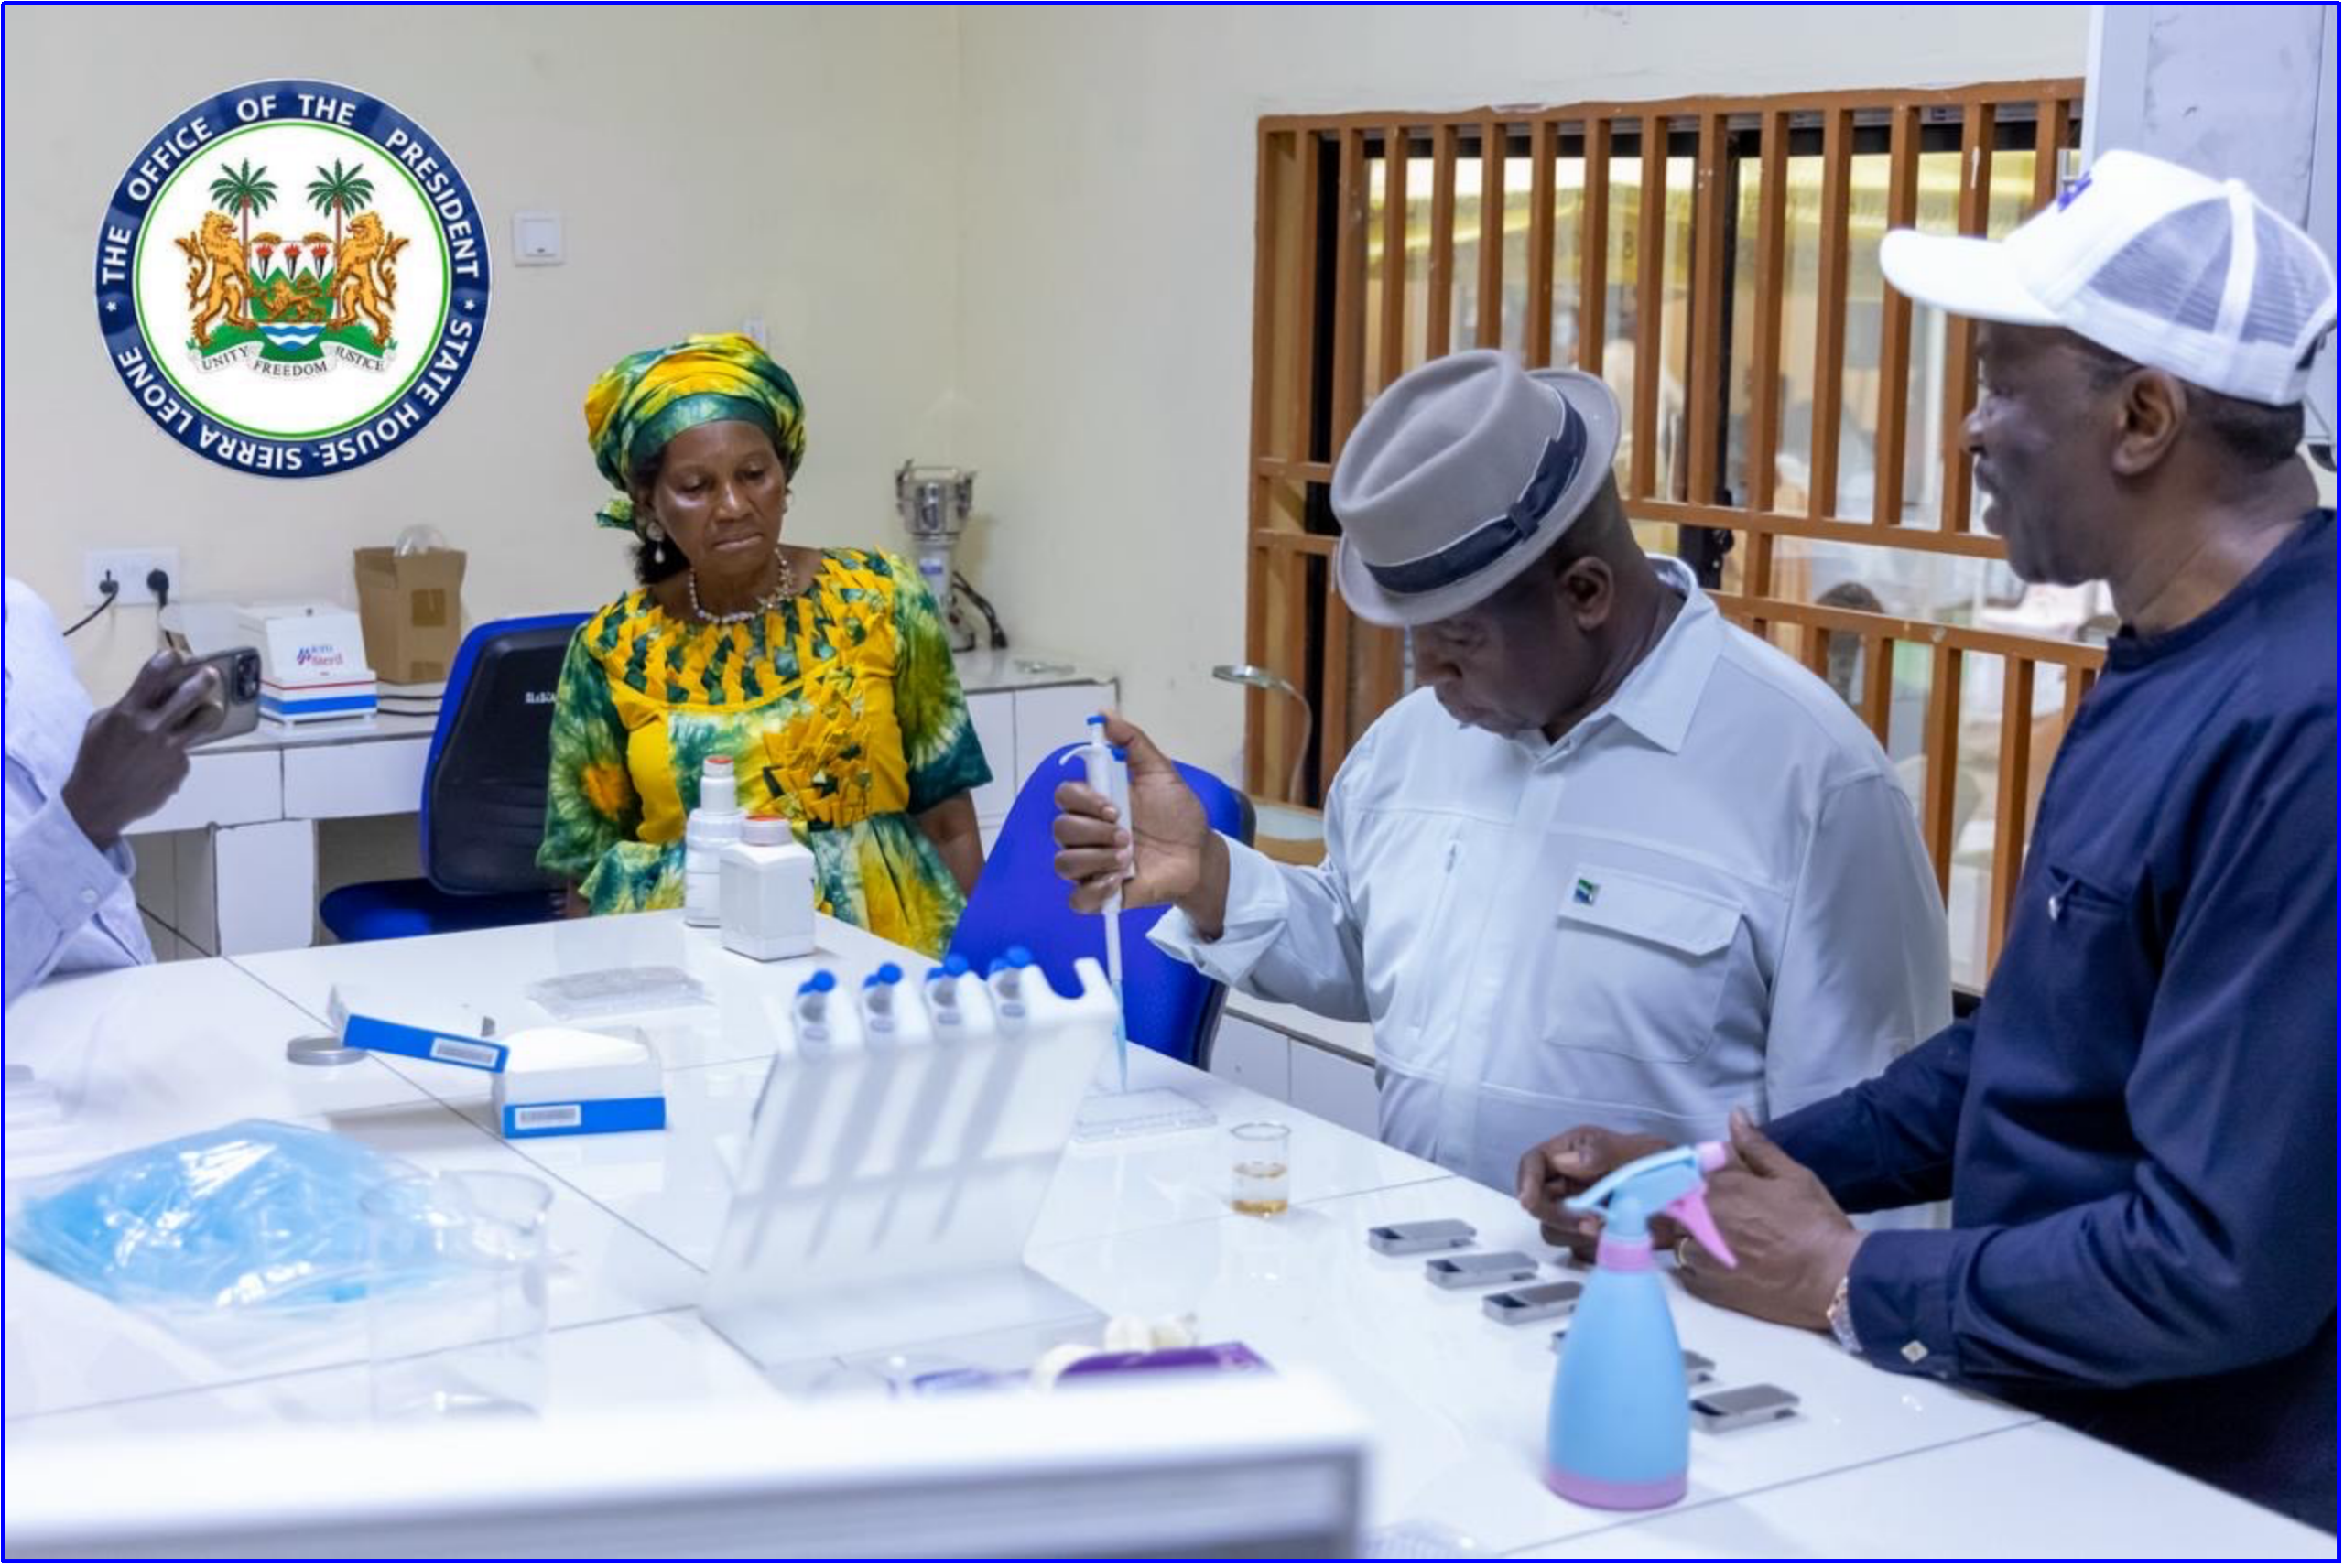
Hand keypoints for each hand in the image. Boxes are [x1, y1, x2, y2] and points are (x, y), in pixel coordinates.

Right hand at [59, 652, 222, 848]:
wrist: (99, 803)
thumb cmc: (95, 760)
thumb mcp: (101, 725)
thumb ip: (129, 706)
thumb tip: (158, 691)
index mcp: (127, 713)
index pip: (154, 673)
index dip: (170, 658)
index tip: (178, 656)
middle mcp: (152, 728)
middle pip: (191, 693)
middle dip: (205, 678)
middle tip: (211, 674)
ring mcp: (170, 749)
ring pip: (206, 720)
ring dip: (209, 712)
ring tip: (209, 710)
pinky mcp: (181, 768)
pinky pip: (187, 751)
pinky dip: (178, 752)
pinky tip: (161, 762)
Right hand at [1051, 712, 1221, 923]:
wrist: (1199, 854)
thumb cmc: (1178, 815)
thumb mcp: (1161, 773)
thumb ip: (1133, 743)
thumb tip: (1104, 714)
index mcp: (1096, 804)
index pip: (1064, 797)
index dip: (1084, 802)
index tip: (1114, 807)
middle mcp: (1088, 834)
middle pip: (1061, 830)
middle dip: (1095, 833)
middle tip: (1127, 836)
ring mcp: (1092, 865)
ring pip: (1064, 864)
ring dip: (1096, 860)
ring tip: (1127, 859)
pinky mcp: (1101, 895)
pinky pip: (1077, 899)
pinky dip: (1094, 892)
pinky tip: (1119, 882)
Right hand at [1516, 1124, 1671, 1258]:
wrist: (1688, 1200)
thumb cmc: (1663, 1165)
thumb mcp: (1637, 1150)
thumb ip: (1600, 1152)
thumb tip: (1564, 1162)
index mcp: (1572, 1151)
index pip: (1532, 1163)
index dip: (1526, 1181)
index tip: (1529, 1201)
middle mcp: (1568, 1180)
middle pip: (1537, 1201)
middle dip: (1559, 1214)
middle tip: (1590, 1221)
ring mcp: (1577, 1209)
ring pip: (1553, 1228)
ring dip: (1575, 1233)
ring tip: (1608, 1229)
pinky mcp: (1588, 1233)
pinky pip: (1575, 1247)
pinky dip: (1592, 1247)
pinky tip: (1615, 1238)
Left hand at [1673, 1109, 1860, 1330]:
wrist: (1833, 1280)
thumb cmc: (1815, 1224)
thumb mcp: (1792, 1176)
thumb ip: (1756, 1146)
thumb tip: (1735, 1116)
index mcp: (1720, 1185)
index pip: (1691, 1170)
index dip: (1707, 1177)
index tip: (1726, 1188)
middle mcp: (1702, 1217)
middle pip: (1680, 1204)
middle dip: (1697, 1205)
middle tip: (1733, 1216)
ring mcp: (1701, 1254)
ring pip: (1679, 1236)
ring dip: (1695, 1234)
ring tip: (1730, 1241)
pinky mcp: (1707, 1287)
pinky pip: (1685, 1269)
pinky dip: (1697, 1264)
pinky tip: (1724, 1263)